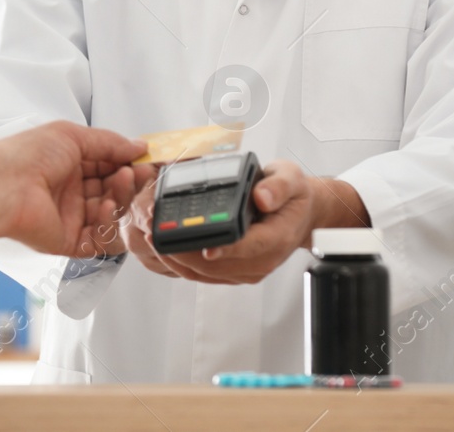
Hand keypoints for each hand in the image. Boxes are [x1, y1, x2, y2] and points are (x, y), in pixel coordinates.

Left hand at [0, 122, 149, 258]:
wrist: (4, 186)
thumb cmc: (25, 157)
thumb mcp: (72, 136)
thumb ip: (109, 143)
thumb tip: (137, 146)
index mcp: (68, 164)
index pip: (109, 167)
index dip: (128, 164)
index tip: (146, 159)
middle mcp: (70, 191)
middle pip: (113, 191)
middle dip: (129, 181)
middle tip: (141, 171)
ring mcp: (70, 217)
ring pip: (112, 214)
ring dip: (122, 198)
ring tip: (123, 181)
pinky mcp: (69, 241)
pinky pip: (101, 239)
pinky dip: (109, 224)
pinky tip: (105, 207)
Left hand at [124, 159, 367, 284]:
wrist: (299, 214)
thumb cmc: (292, 196)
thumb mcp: (290, 178)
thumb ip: (277, 186)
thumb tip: (262, 197)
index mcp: (276, 237)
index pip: (248, 247)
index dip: (225, 248)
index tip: (204, 246)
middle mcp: (261, 259)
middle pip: (218, 266)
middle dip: (185, 252)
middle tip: (158, 234)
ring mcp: (247, 269)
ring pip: (206, 274)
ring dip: (177, 259)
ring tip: (153, 238)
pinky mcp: (234, 271)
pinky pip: (204, 274)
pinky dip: (182, 263)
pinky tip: (164, 247)